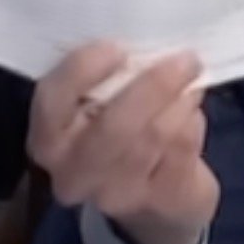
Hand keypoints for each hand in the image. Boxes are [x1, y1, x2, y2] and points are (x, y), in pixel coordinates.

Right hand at [27, 43, 217, 243]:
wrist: (160, 199)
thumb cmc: (128, 128)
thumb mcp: (107, 105)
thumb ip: (113, 79)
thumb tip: (148, 42)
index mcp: (50, 137)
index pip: (52, 101)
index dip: (81, 71)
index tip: (117, 47)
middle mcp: (74, 172)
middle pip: (114, 127)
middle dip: (155, 87)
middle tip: (186, 59)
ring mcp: (115, 194)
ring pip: (156, 135)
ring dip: (182, 101)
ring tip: (192, 82)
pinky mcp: (161, 200)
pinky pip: (183, 148)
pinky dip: (194, 122)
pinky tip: (192, 115)